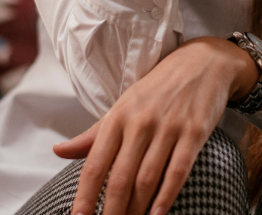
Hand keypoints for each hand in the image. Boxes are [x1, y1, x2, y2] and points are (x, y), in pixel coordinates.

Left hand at [53, 37, 256, 214]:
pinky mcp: (194, 132)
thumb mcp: (123, 106)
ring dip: (137, 209)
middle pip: (120, 178)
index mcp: (117, 117)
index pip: (95, 163)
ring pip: (147, 178)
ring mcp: (168, 127)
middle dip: (112, 211)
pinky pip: (178, 170)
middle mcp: (140, 122)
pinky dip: (167, 196)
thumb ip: (93, 134)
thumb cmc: (158, 88)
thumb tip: (58, 151)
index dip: (85, 195)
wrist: (203, 61)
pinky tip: (158, 214)